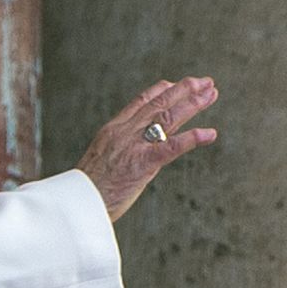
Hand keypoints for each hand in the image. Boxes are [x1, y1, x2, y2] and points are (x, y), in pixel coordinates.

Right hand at [76, 76, 218, 221]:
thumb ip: (117, 152)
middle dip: (184, 91)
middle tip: (205, 82)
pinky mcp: (142, 164)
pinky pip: (172, 147)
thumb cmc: (86, 191)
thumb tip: (127, 154)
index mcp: (113, 130)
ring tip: (211, 94)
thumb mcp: (99, 162)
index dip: (160, 90)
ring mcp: (133, 146)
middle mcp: (124, 132)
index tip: (175, 82)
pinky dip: (193, 138)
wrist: (75, 205)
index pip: (139, 102)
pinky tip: (210, 133)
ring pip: (168, 117)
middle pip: (159, 104)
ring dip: (193, 104)